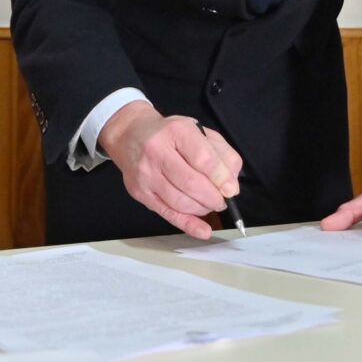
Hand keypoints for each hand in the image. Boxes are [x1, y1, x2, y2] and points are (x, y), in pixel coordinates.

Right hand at [100, 102, 240, 240]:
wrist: (130, 135)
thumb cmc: (169, 134)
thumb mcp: (199, 131)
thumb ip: (222, 154)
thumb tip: (231, 184)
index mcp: (176, 131)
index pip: (203, 159)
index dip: (221, 178)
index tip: (231, 189)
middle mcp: (157, 152)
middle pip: (191, 183)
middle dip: (213, 197)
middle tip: (222, 200)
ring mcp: (146, 174)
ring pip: (180, 201)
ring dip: (202, 209)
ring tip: (210, 205)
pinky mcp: (140, 192)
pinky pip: (167, 213)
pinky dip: (188, 225)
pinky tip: (203, 230)